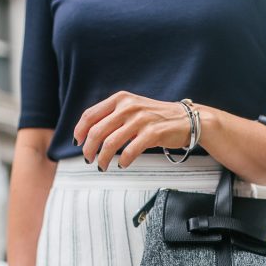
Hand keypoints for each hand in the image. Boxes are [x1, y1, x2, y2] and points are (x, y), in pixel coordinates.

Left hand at [73, 91, 192, 169]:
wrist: (187, 119)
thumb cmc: (157, 117)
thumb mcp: (133, 109)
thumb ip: (114, 116)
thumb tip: (92, 134)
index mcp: (120, 99)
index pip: (90, 115)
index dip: (80, 131)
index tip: (78, 143)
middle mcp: (128, 106)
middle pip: (97, 131)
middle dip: (89, 149)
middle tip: (89, 160)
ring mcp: (140, 119)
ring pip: (110, 143)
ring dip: (103, 158)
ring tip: (102, 166)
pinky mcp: (152, 133)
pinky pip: (130, 151)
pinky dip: (123, 161)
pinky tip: (123, 165)